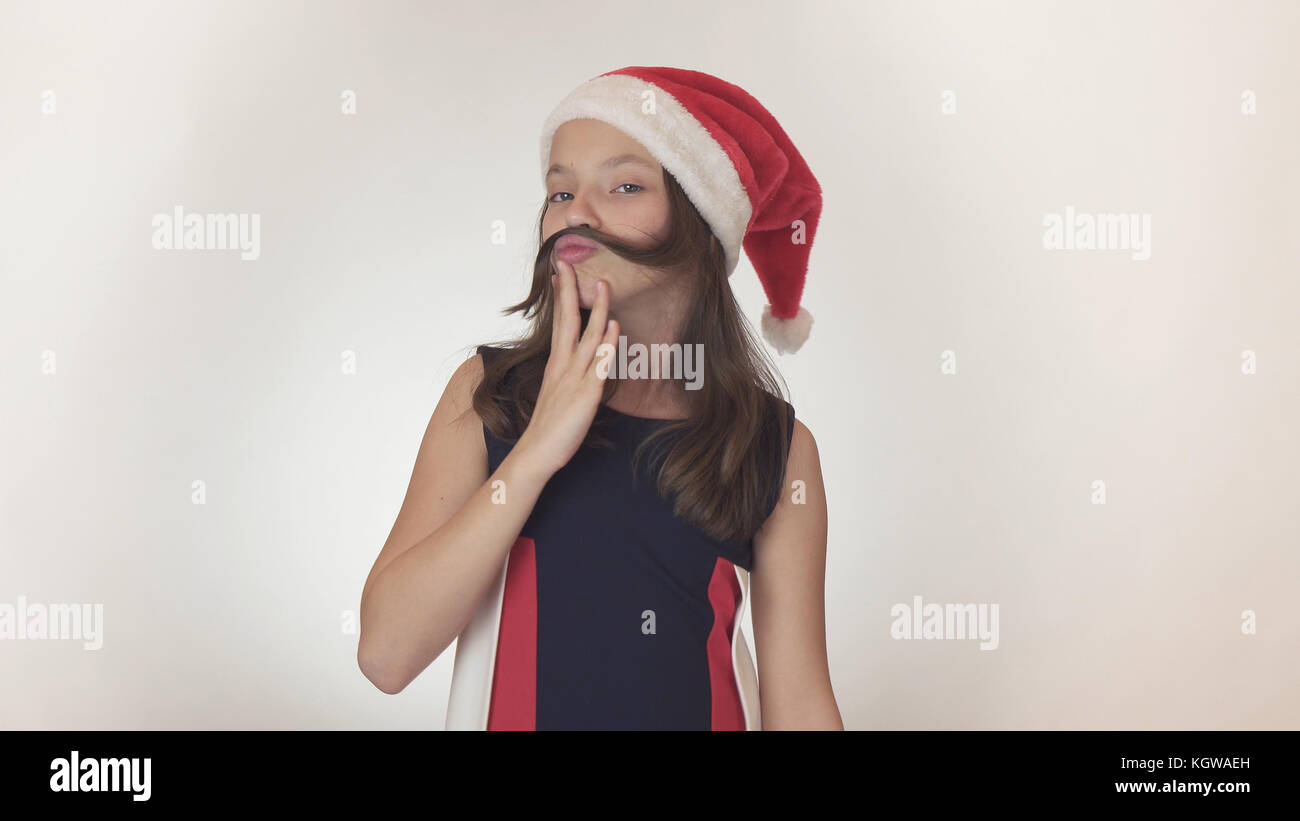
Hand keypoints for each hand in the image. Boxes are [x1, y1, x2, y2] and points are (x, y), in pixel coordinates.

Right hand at [515, 257, 618, 476]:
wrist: (536, 455)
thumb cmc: (549, 428)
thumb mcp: (560, 395)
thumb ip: (571, 375)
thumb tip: (586, 359)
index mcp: (556, 365)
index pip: (559, 322)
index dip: (562, 296)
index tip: (561, 271)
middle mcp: (562, 367)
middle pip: (567, 321)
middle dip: (570, 291)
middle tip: (569, 262)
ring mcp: (573, 379)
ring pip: (586, 337)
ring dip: (597, 310)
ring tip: (603, 285)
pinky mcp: (585, 396)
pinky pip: (598, 365)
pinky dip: (606, 344)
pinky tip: (614, 327)